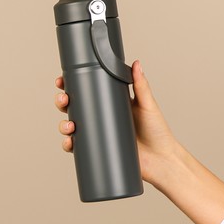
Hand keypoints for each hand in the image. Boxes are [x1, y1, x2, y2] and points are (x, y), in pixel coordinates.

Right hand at [54, 63, 223, 223]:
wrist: (161, 160)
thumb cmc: (158, 132)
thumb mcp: (148, 105)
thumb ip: (141, 85)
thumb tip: (137, 63)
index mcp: (112, 103)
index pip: (88, 90)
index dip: (72, 85)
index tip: (63, 81)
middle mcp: (102, 118)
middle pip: (74, 107)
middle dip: (62, 102)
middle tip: (63, 100)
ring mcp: (98, 134)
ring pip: (72, 127)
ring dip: (63, 124)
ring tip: (70, 125)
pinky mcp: (98, 150)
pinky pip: (78, 147)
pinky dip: (69, 145)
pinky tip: (70, 142)